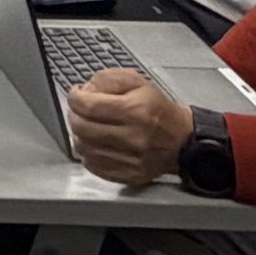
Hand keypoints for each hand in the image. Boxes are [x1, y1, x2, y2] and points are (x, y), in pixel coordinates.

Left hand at [66, 70, 193, 185]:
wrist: (181, 140)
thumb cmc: (158, 110)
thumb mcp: (136, 81)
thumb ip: (107, 79)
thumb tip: (84, 90)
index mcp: (135, 111)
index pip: (88, 106)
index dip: (74, 98)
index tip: (75, 94)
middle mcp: (133, 137)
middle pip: (83, 128)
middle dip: (74, 115)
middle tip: (77, 110)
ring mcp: (132, 160)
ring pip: (85, 148)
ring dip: (79, 135)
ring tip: (85, 126)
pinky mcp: (130, 175)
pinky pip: (95, 167)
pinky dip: (88, 154)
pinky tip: (93, 144)